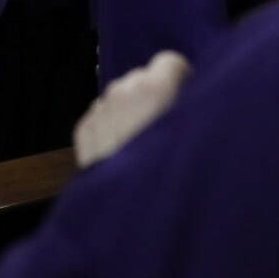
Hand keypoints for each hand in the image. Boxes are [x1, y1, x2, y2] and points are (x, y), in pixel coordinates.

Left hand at [73, 50, 191, 168]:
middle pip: (143, 80)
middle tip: (163, 131)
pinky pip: (102, 116)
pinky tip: (122, 155)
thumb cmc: (169, 177)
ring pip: (120, 98)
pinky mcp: (82, 129)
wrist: (124, 215)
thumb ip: (195, 109)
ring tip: (142, 147)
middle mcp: (122, 90)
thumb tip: (196, 96)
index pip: (170, 62)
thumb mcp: (196, 139)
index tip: (185, 105)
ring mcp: (99, 109)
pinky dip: (111, 128)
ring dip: (130, 112)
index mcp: (153, 88)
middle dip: (153, 98)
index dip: (181, 82)